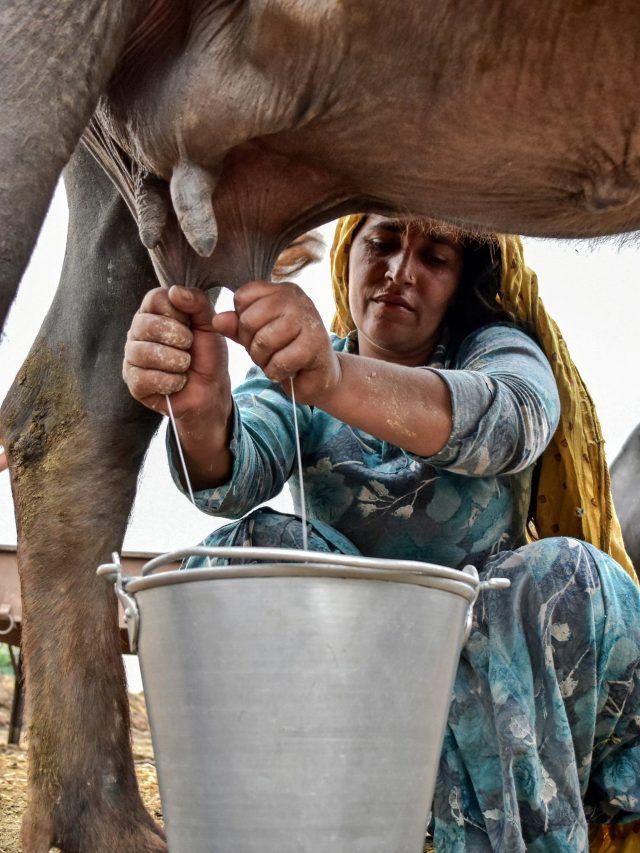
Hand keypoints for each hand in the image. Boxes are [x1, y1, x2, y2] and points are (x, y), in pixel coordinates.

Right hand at [123, 285, 230, 420]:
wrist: (211, 388)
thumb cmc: (207, 353)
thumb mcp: (209, 324)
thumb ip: (197, 302)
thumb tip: (175, 291)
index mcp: (153, 311)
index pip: (155, 298)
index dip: (178, 313)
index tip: (191, 325)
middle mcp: (137, 331)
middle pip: (147, 325)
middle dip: (179, 339)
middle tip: (189, 347)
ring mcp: (132, 356)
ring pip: (144, 353)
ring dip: (176, 362)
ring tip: (185, 365)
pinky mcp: (133, 382)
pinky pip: (145, 378)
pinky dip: (170, 382)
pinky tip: (178, 381)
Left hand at [213, 281, 340, 404]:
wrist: (319, 375)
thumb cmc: (287, 351)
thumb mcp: (257, 335)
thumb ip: (237, 326)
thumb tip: (217, 320)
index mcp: (281, 290)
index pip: (242, 297)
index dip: (242, 321)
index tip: (260, 333)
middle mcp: (296, 299)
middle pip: (249, 320)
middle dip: (251, 344)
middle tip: (269, 352)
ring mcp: (308, 319)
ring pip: (263, 342)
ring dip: (264, 360)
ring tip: (278, 360)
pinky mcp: (315, 344)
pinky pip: (279, 361)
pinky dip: (277, 372)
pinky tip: (289, 370)